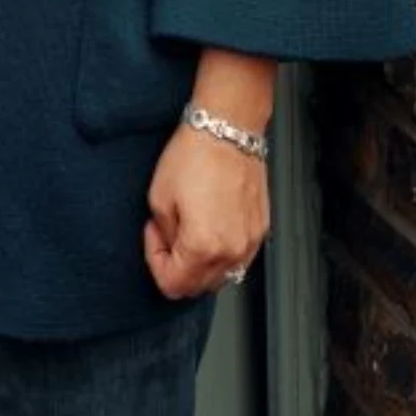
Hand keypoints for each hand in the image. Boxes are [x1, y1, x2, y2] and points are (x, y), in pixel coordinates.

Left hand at [142, 119, 270, 300]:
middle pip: (198, 286)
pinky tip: (210, 225)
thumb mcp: (159, 198)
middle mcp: (232, 251)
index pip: (173, 285)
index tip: (154, 237)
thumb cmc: (195, 155)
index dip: (155, 262)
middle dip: (177, 266)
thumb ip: (164, 236)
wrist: (228, 129)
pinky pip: (239, 257)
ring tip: (189, 228)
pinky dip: (221, 252)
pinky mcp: (261, 230)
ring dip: (200, 263)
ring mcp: (250, 242)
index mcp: (202, 247)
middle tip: (168, 234)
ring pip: (221, 276)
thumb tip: (170, 247)